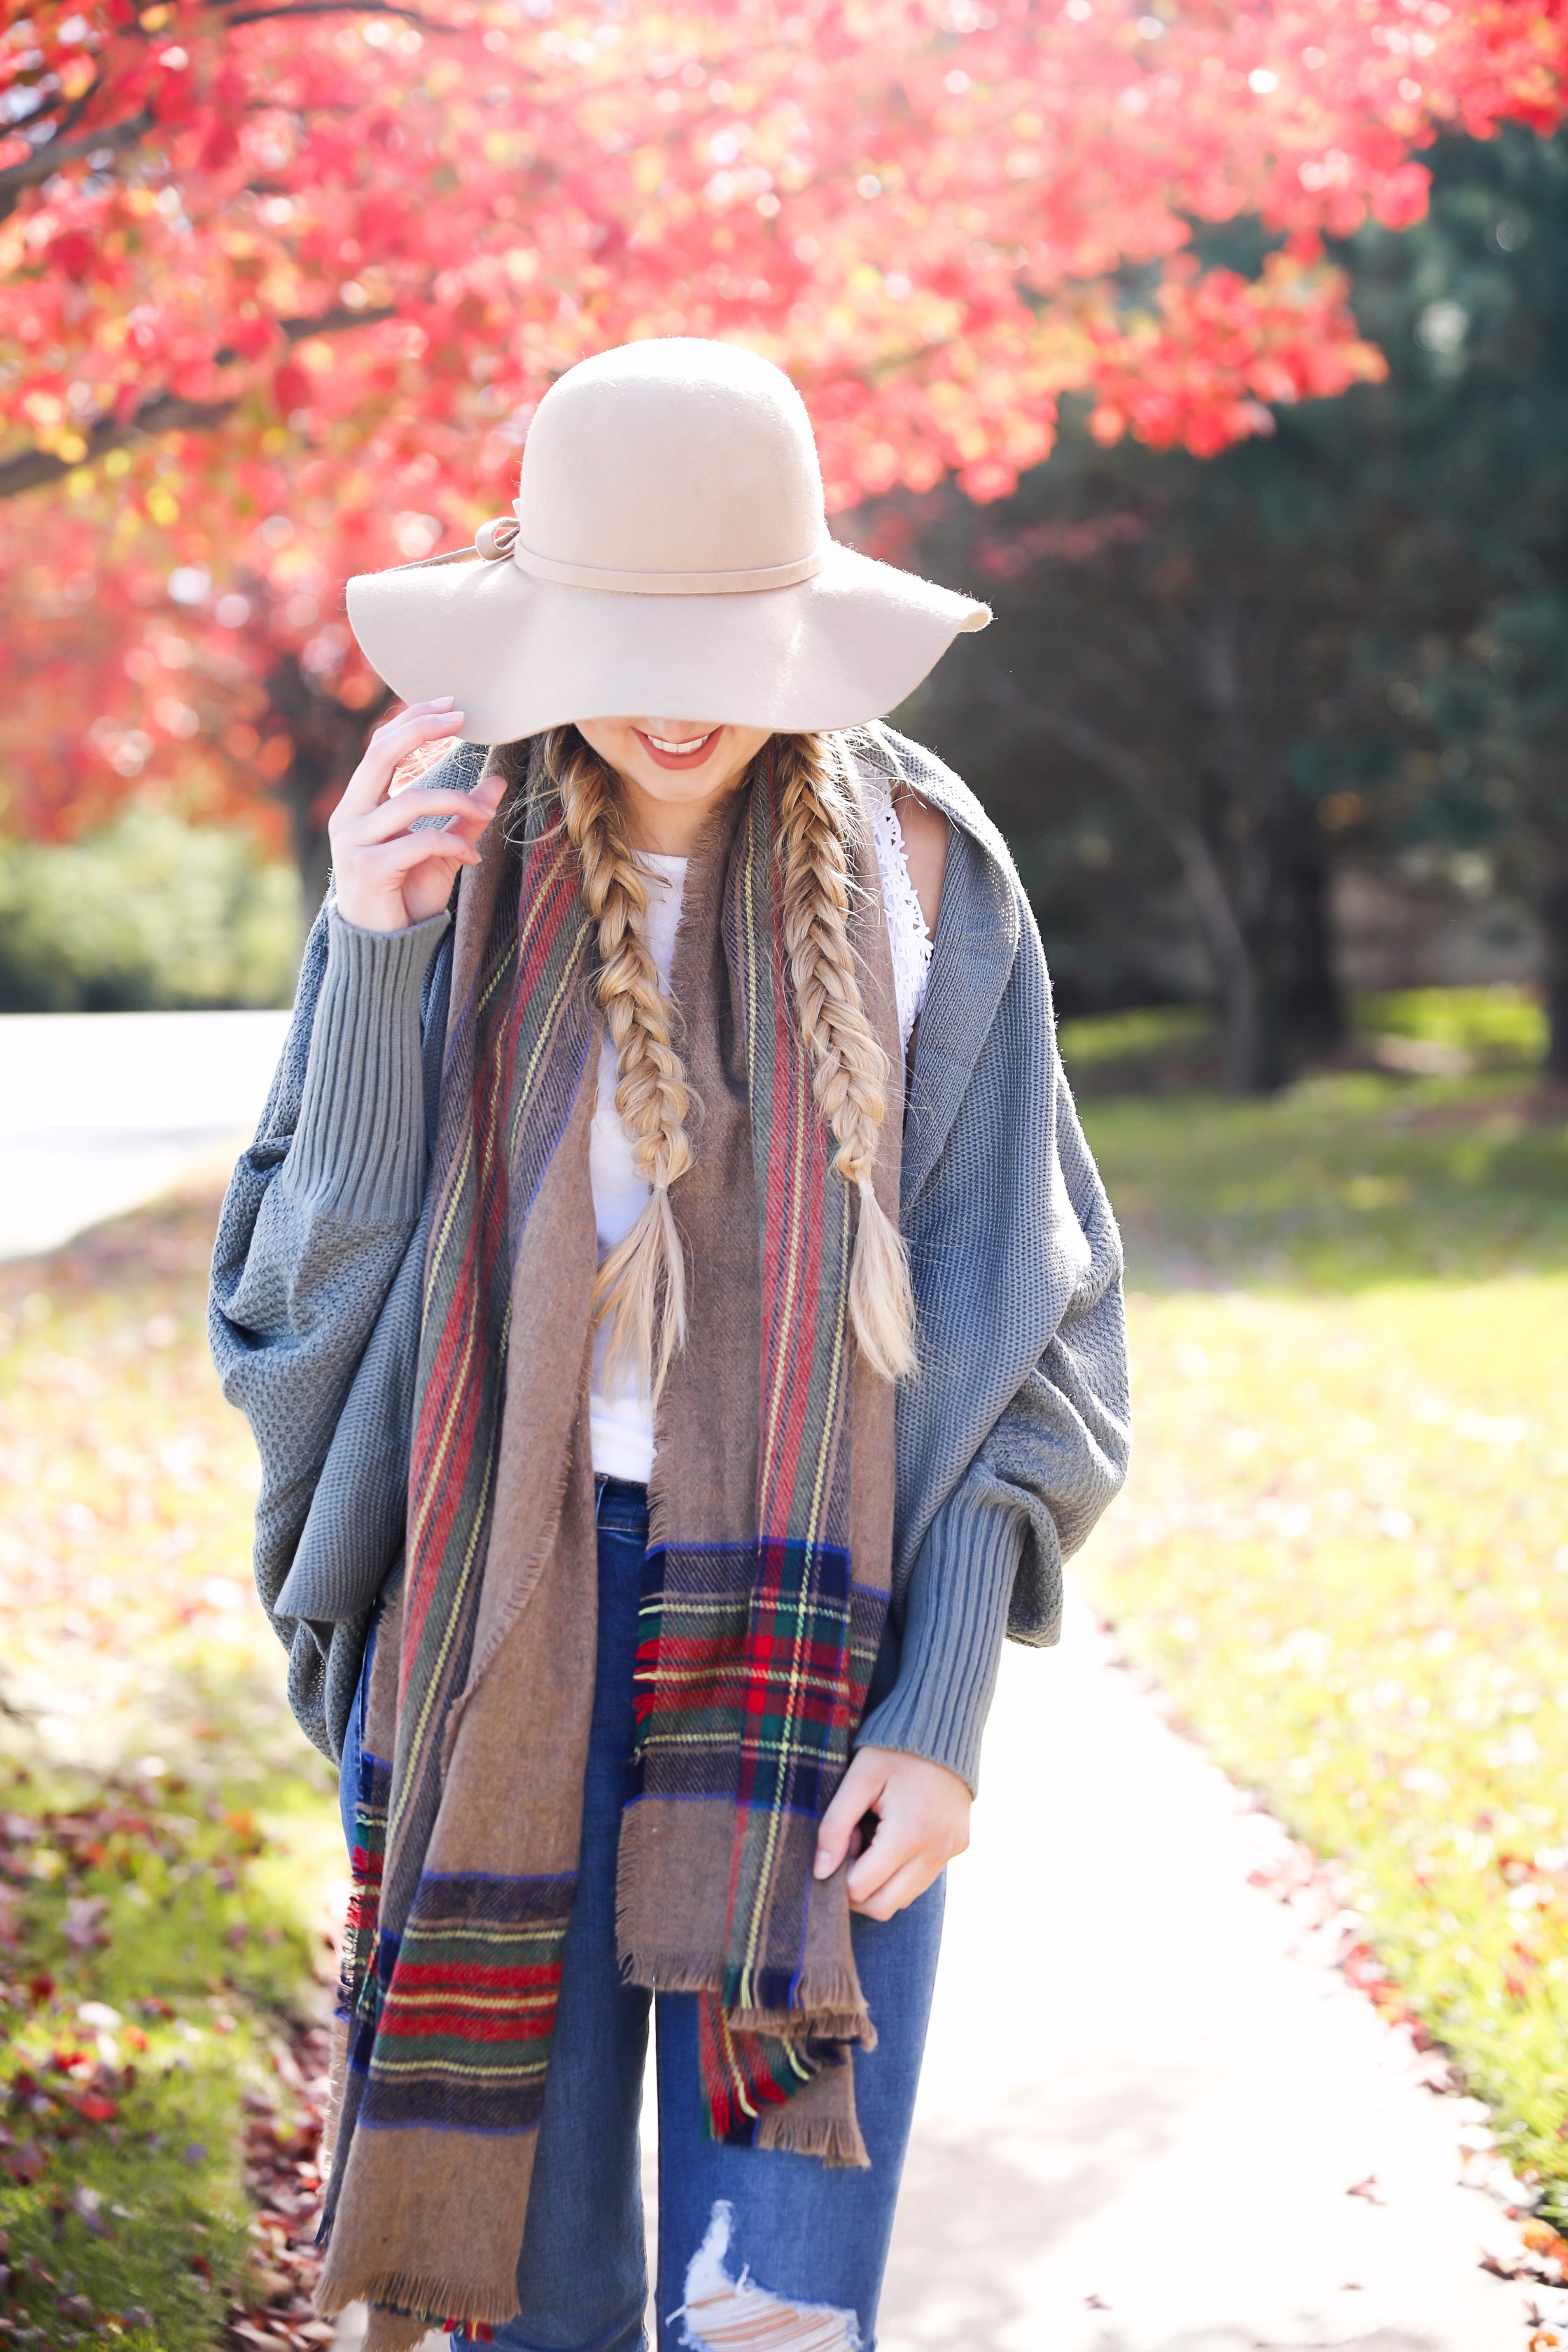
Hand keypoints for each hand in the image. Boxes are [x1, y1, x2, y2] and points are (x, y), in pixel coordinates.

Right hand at [328, 697, 506, 933]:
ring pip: (410, 801)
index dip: (413, 721)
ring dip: (456, 802)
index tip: (452, 707)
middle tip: (462, 720)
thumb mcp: (441, 852)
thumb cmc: (405, 898)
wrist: (383, 950)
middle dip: (423, 730)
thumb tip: (497, 782)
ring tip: (486, 816)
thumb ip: (463, 817)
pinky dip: (452, 844)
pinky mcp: (367, 868)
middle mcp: (349, 816)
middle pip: (381, 754)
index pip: (381, 747)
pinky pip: (418, 842)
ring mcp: (353, 841)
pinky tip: (471, 859)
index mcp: (360, 805)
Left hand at [813, 1745, 970, 1921]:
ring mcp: (951, 1851)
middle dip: (857, 1889)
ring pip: (904, 1899)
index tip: (841, 1842)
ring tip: (873, 1840)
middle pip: (884, 1906)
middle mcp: (936, 1850)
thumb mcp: (858, 1779)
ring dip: (880, 1883)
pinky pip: (923, 1880)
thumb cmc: (894, 1749)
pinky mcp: (959, 1847)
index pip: (862, 1889)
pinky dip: (901, 1873)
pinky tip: (894, 1838)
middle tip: (851, 1849)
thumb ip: (835, 1825)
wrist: (944, 1725)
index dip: (840, 1875)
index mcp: (909, 1834)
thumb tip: (820, 1872)